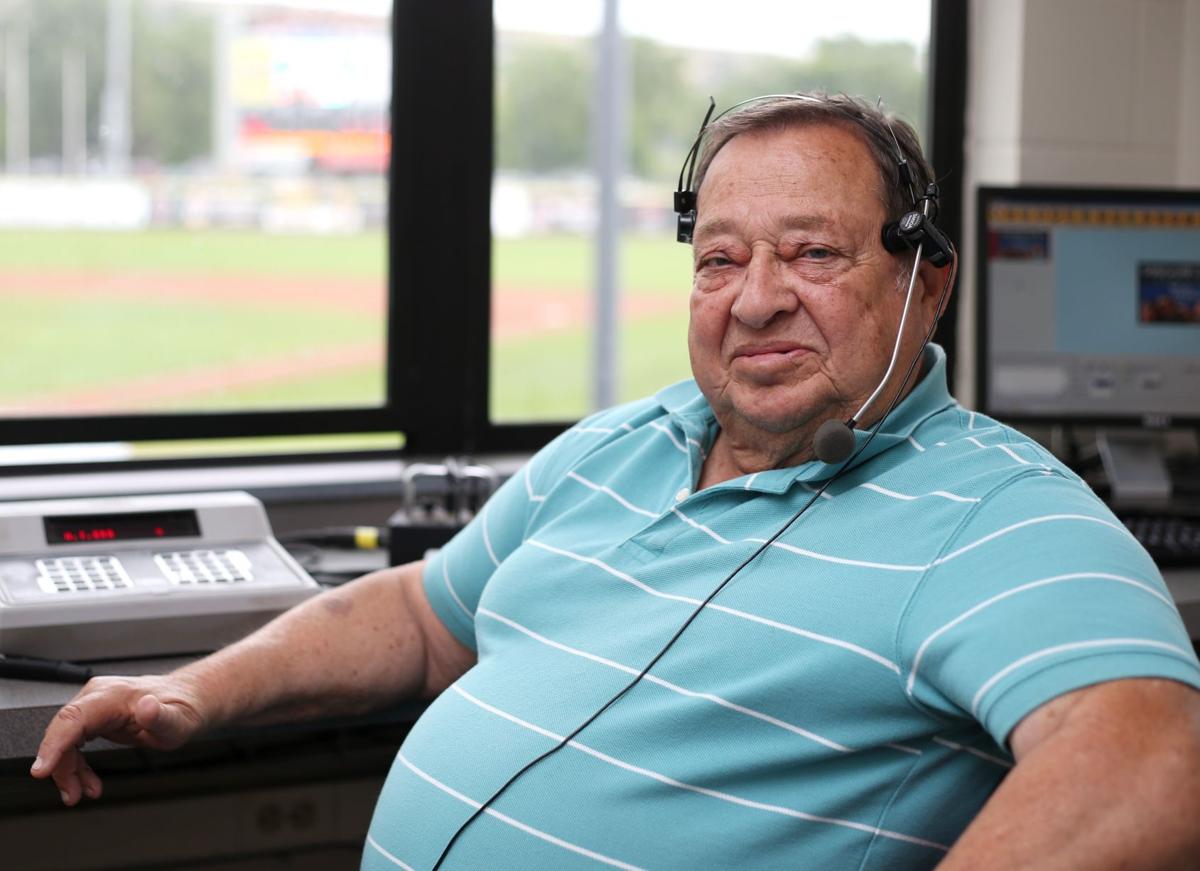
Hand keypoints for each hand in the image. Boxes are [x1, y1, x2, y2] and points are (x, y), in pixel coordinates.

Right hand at [30, 674, 209, 805]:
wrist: (187, 701)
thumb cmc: (183, 709)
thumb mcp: (179, 720)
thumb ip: (161, 716)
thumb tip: (146, 707)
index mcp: (115, 694)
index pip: (74, 718)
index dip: (54, 744)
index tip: (42, 770)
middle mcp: (99, 695)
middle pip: (64, 731)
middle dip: (61, 767)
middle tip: (72, 794)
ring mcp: (94, 705)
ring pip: (65, 740)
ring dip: (68, 771)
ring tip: (81, 792)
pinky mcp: (94, 716)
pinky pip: (73, 742)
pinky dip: (76, 766)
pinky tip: (87, 782)